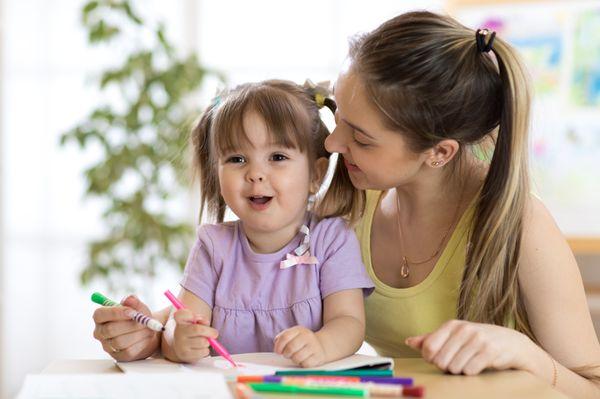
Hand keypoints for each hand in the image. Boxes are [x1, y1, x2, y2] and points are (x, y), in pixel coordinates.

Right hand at [93, 295, 159, 360]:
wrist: (147, 332)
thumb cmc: (138, 317)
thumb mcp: (138, 307)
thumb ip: (134, 301)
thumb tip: (129, 299)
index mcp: (100, 317)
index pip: (100, 314)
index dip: (115, 313)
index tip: (132, 312)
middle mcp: (100, 332)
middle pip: (110, 330)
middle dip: (130, 325)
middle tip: (144, 321)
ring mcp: (107, 346)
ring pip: (119, 342)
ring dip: (137, 334)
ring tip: (148, 328)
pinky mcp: (118, 356)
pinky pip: (128, 351)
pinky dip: (140, 343)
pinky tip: (147, 337)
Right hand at [172, 309, 218, 362]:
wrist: (180, 348)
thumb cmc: (192, 332)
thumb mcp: (196, 322)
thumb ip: (201, 319)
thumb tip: (205, 323)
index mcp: (180, 321)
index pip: (181, 314)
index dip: (188, 314)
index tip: (193, 317)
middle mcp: (178, 332)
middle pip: (198, 329)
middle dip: (210, 332)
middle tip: (215, 333)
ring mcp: (181, 344)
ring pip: (203, 342)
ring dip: (207, 342)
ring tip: (203, 341)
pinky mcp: (185, 355)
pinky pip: (203, 352)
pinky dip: (206, 350)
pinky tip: (200, 349)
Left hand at [274, 326, 326, 367]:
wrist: (321, 345)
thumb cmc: (302, 342)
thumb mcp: (293, 335)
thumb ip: (282, 338)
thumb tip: (277, 346)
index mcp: (299, 330)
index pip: (285, 336)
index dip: (279, 346)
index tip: (278, 351)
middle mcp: (308, 337)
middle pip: (291, 347)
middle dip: (286, 354)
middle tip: (287, 355)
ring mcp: (314, 347)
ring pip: (297, 357)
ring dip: (294, 359)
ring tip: (295, 357)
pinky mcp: (318, 357)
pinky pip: (305, 364)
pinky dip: (302, 364)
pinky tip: (303, 360)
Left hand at [405, 320, 533, 374]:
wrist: (512, 344)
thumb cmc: (477, 341)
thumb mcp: (454, 337)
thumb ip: (431, 340)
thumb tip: (408, 341)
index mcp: (451, 325)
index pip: (428, 348)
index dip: (432, 359)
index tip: (442, 357)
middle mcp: (463, 329)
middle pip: (440, 361)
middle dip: (448, 366)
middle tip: (459, 361)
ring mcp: (477, 339)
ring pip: (455, 368)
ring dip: (461, 370)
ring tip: (470, 362)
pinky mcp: (490, 351)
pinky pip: (470, 371)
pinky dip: (472, 372)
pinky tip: (479, 365)